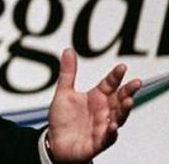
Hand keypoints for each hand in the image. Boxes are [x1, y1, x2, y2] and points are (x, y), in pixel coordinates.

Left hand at [46, 48, 141, 163]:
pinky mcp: (98, 142)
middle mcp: (103, 111)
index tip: (122, 67)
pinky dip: (111, 132)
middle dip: (128, 92)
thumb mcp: (64, 93)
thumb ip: (68, 73)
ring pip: (118, 118)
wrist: (56, 143)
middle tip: (136, 83)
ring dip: (124, 110)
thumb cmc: (63, 118)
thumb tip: (68, 50)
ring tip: (128, 101)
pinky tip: (113, 126)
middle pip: (119, 100)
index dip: (115, 77)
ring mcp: (103, 126)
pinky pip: (107, 138)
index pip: (109, 85)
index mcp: (97, 98)